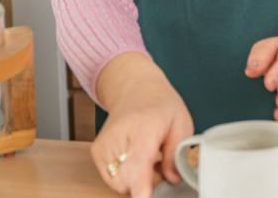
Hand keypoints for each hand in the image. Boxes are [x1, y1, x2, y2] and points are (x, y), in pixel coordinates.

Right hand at [91, 73, 192, 197]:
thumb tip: (172, 178)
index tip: (142, 197)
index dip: (140, 184)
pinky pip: (111, 178)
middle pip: (128, 180)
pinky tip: (135, 159)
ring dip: (135, 180)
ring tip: (148, 158)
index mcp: (146, 126)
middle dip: (147, 182)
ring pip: (118, 183)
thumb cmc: (160, 106)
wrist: (136, 90)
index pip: (138, 161)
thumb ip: (177, 154)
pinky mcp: (96, 152)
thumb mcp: (181, 123)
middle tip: (160, 163)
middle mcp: (119, 136)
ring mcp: (104, 145)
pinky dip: (125, 176)